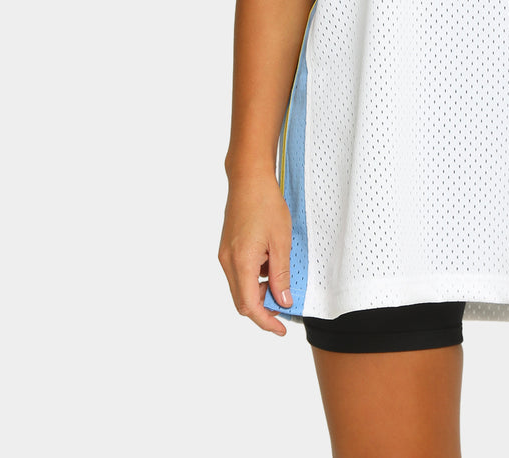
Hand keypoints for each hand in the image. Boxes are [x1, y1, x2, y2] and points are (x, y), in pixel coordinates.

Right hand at [218, 172, 293, 334]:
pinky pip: (239, 273)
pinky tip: (270, 267)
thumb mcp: (281, 241)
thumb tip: (283, 301)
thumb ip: (281, 274)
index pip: (250, 306)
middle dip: (262, 310)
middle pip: (242, 301)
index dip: (265, 321)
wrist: (249, 179)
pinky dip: (254, 279)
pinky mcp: (227, 248)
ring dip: (259, 293)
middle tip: (284, 309)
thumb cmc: (266, 204)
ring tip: (281, 283)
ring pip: (240, 287)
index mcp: (241, 262)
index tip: (281, 329)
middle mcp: (227, 262)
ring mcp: (225, 254)